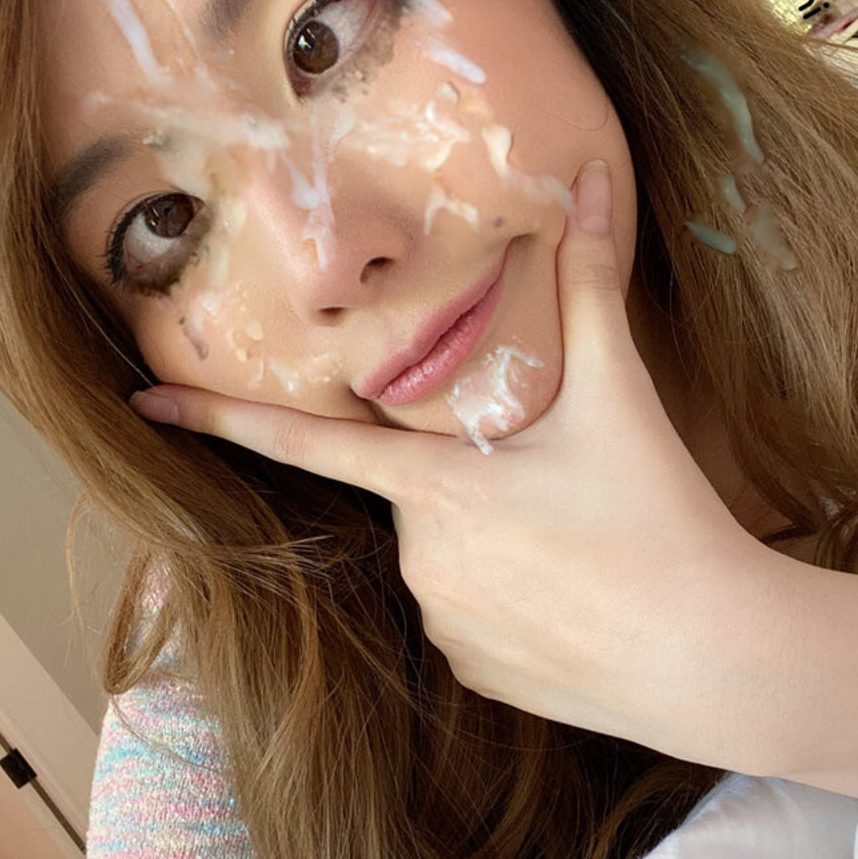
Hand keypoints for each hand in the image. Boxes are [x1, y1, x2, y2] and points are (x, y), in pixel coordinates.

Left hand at [128, 159, 771, 764]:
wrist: (713, 658)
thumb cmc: (662, 518)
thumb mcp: (623, 398)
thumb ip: (592, 287)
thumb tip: (594, 183)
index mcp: (436, 486)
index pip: (306, 443)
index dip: (221, 417)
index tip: (144, 403)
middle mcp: (418, 560)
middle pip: (419, 496)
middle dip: (473, 484)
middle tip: (564, 498)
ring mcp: (441, 626)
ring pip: (447, 560)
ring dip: (495, 544)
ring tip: (582, 553)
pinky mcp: (473, 676)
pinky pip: (471, 621)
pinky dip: (510, 603)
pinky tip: (576, 604)